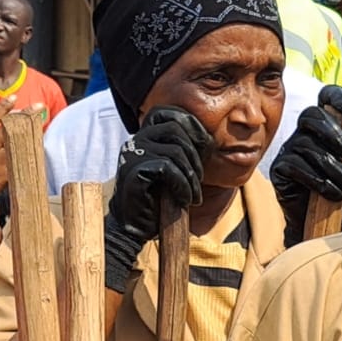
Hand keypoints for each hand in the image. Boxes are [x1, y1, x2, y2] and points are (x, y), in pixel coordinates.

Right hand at [104, 107, 211, 292]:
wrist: (134, 228)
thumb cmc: (159, 198)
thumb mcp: (174, 169)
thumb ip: (184, 150)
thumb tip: (209, 140)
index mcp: (146, 135)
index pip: (170, 112)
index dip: (193, 127)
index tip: (205, 151)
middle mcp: (136, 140)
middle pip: (176, 129)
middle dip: (196, 155)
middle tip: (199, 179)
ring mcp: (132, 154)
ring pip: (175, 150)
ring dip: (192, 176)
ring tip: (193, 195)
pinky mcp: (133, 171)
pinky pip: (168, 168)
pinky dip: (183, 185)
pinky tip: (185, 199)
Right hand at [271, 86, 341, 246]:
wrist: (331, 222)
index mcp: (326, 127)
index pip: (324, 99)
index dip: (334, 96)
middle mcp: (305, 133)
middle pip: (311, 115)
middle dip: (334, 133)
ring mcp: (290, 150)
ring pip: (308, 145)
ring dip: (332, 167)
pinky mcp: (280, 169)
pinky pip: (295, 165)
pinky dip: (316, 179)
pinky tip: (329, 192)